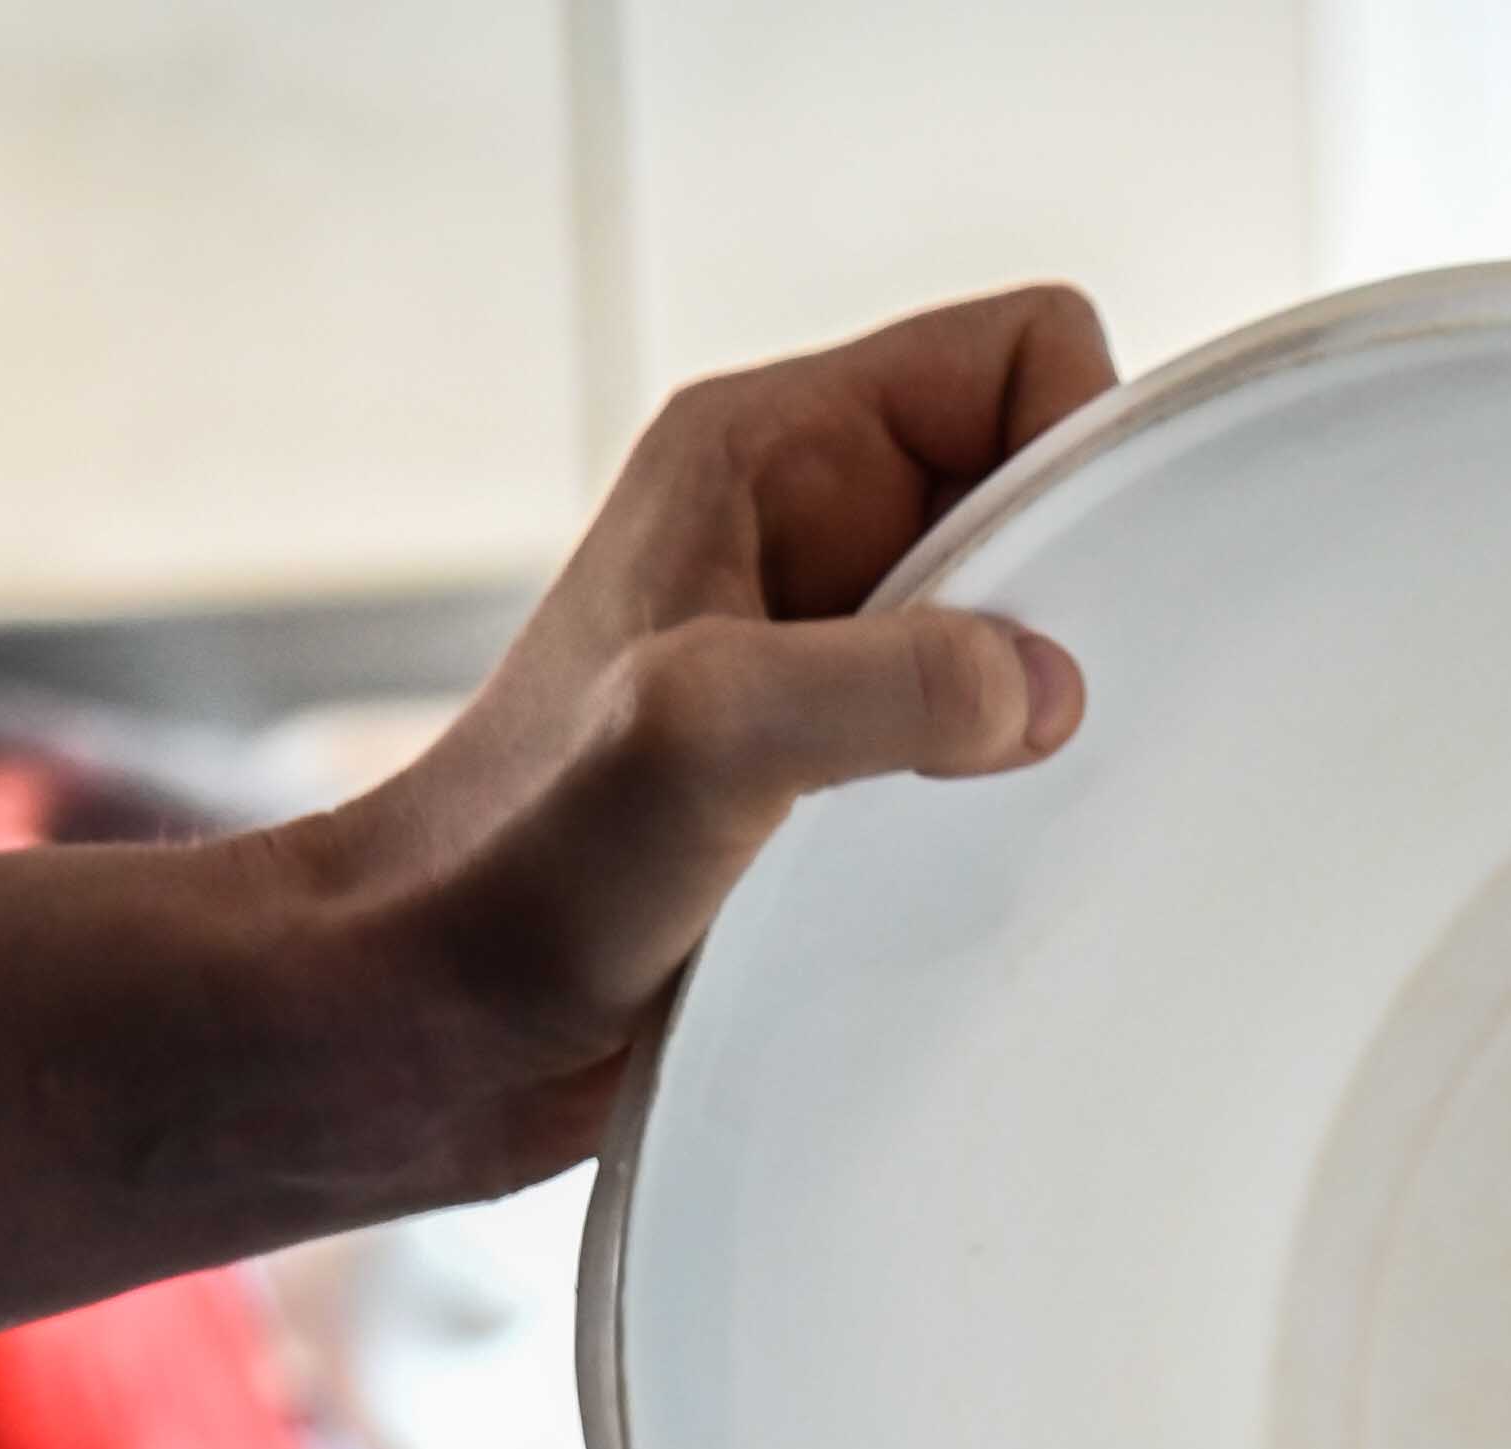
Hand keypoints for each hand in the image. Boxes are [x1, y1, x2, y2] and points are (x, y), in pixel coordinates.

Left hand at [0, 289, 1113, 1390]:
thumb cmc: (518, 870)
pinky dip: (1001, 817)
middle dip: (1076, 603)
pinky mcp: (831, 787)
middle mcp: (810, 534)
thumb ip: (883, 687)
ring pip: (1024, 635)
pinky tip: (960, 894)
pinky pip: (981, 756)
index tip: (1072, 617)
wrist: (424, 1032)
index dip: (1085, 455)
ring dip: (1038, 730)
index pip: (1019, 354)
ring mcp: (824, 664)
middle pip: (1042, 496)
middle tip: (1035, 740)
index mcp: (772, 450)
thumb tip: (1050, 688)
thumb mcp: (702, 738)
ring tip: (980, 827)